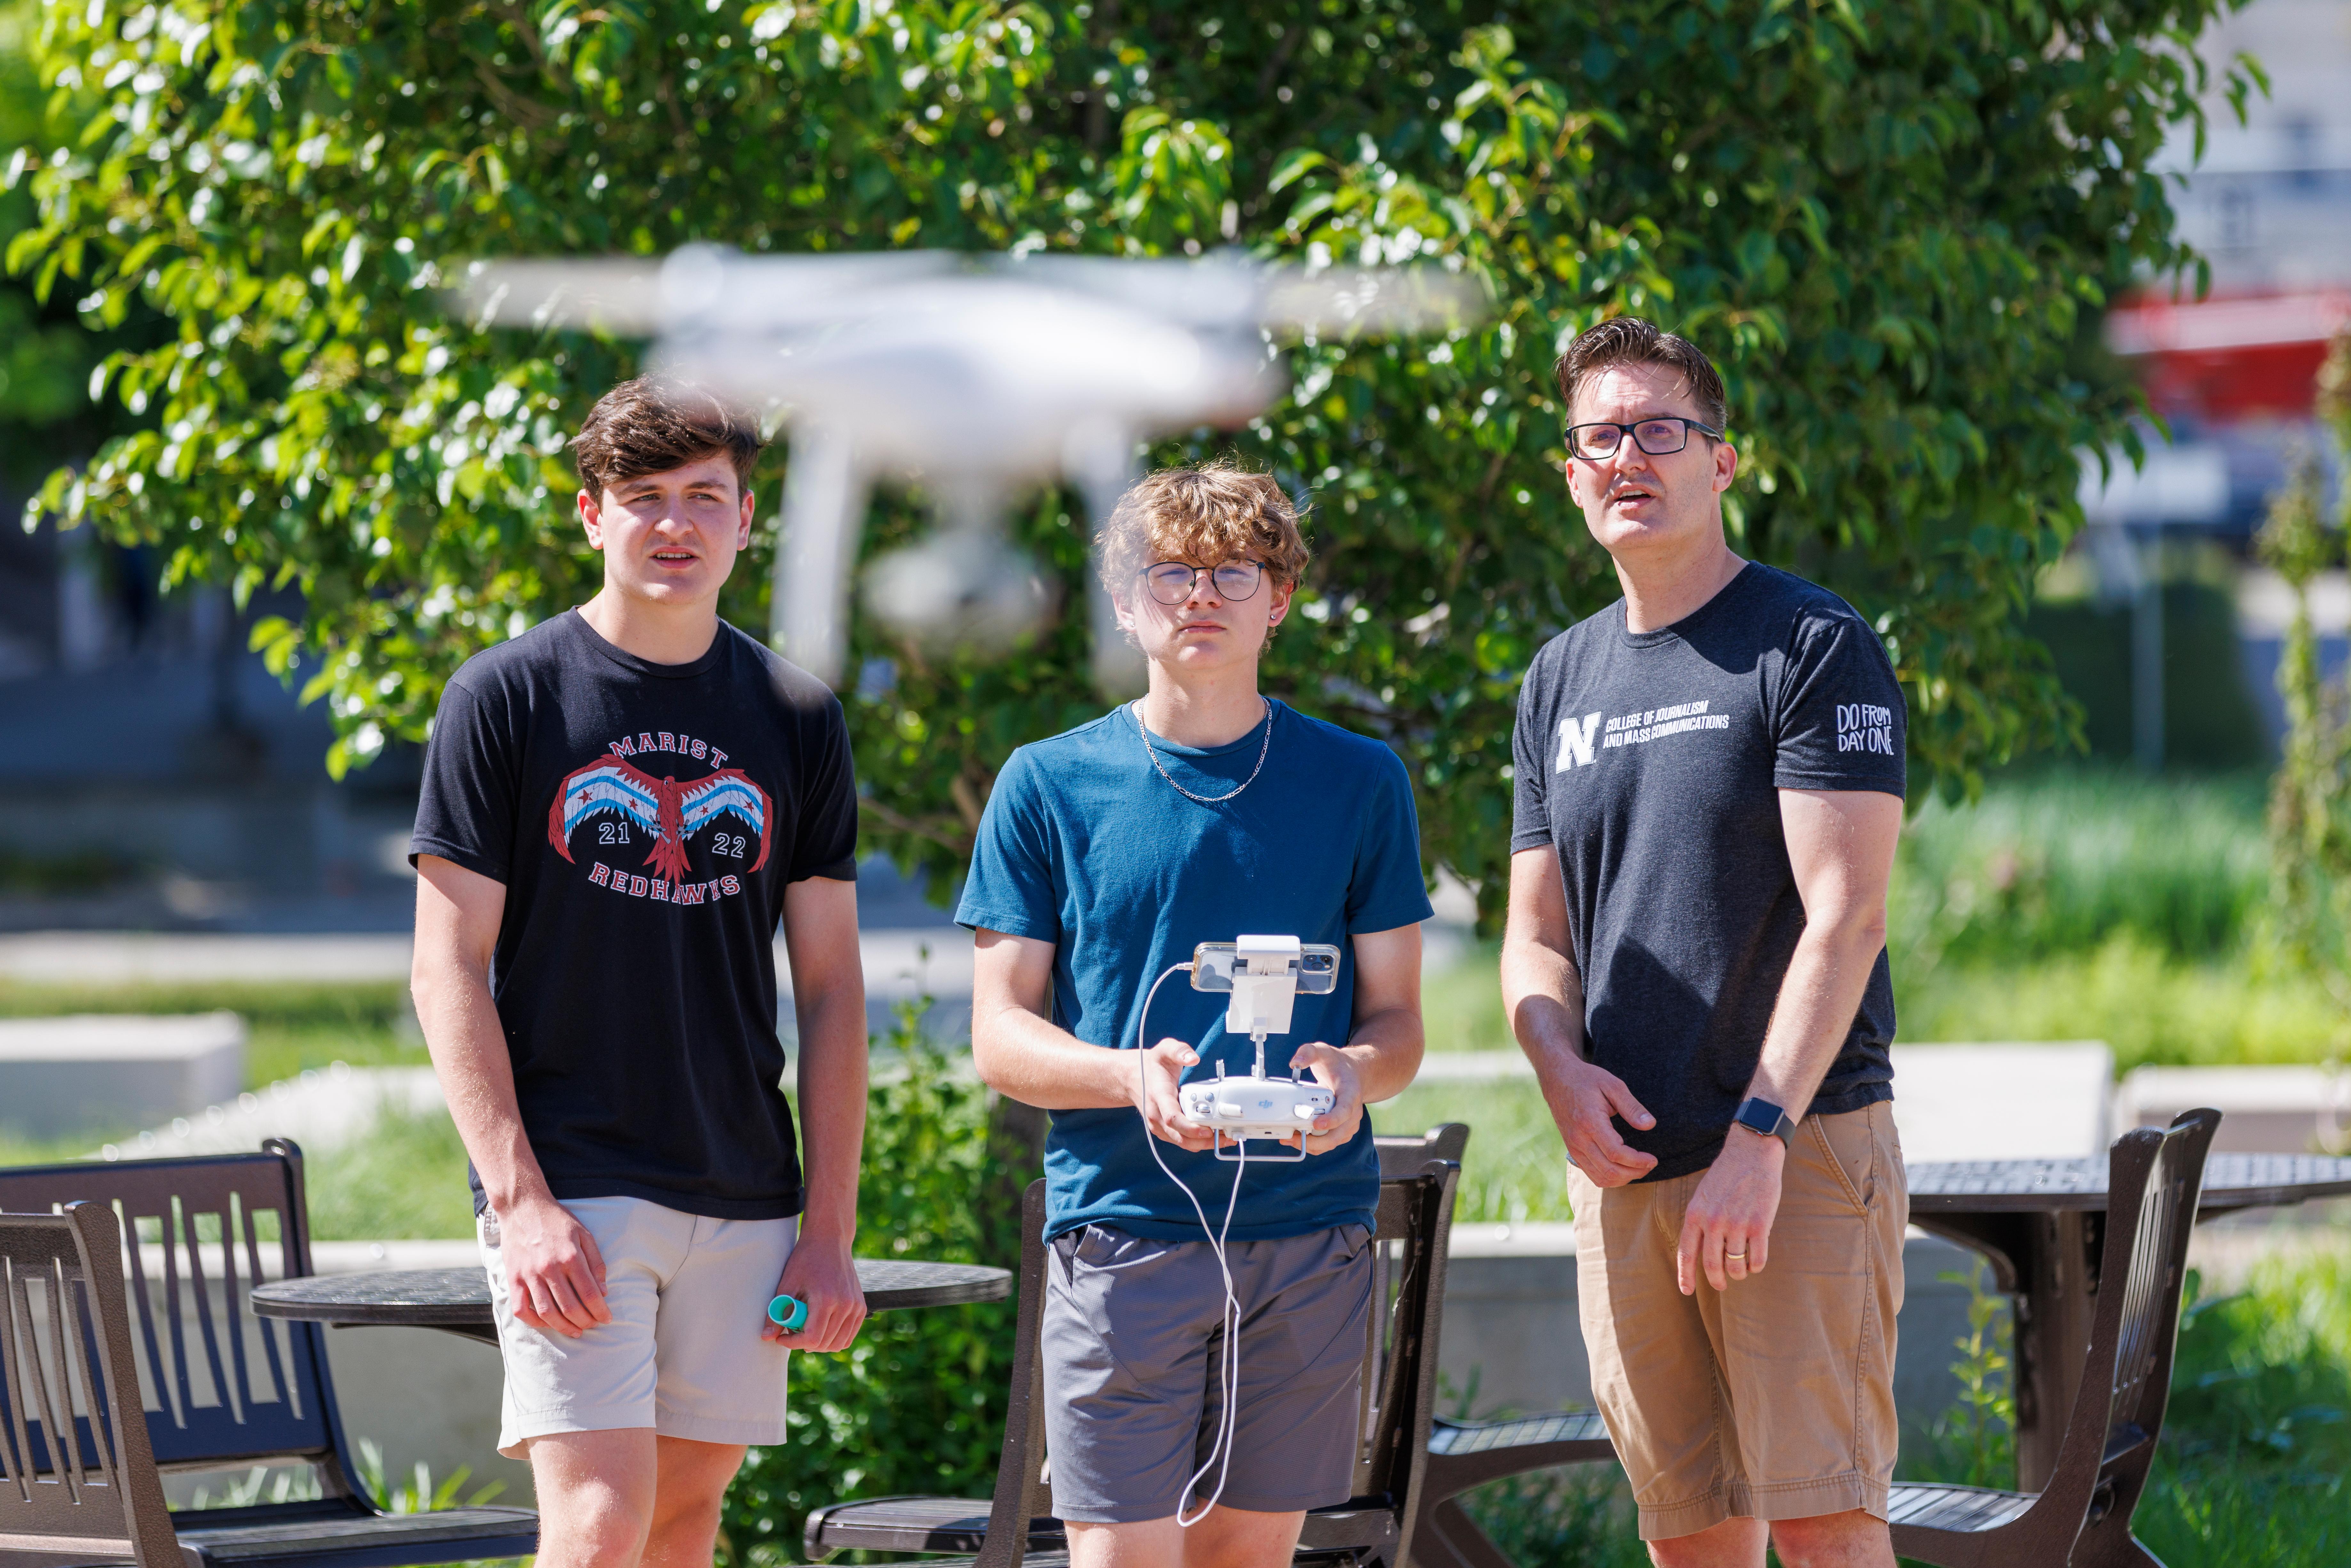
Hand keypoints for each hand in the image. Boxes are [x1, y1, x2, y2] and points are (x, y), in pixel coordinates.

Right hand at [499, 1196, 610, 1338]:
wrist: (523, 1206)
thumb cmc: (557, 1220)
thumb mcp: (584, 1234)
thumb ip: (596, 1263)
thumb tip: (603, 1291)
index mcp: (570, 1257)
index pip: (589, 1293)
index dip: (600, 1310)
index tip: (607, 1318)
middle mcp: (549, 1268)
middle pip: (570, 1307)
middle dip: (586, 1321)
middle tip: (593, 1325)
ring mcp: (529, 1275)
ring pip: (547, 1313)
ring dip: (563, 1327)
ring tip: (576, 1331)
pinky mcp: (513, 1278)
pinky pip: (521, 1309)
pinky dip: (535, 1322)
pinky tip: (548, 1324)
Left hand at [768, 1232, 868, 1350]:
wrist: (830, 1240)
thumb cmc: (806, 1259)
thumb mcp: (788, 1283)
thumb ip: (777, 1312)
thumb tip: (767, 1337)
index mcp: (826, 1300)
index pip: (812, 1338)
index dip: (793, 1343)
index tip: (781, 1337)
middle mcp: (845, 1305)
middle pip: (824, 1343)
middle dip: (804, 1343)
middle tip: (792, 1331)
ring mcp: (856, 1306)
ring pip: (838, 1344)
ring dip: (819, 1344)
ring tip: (806, 1329)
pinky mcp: (861, 1306)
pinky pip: (848, 1336)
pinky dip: (834, 1339)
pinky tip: (821, 1329)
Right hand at [1134, 1038, 1217, 1152]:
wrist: (1132, 1077)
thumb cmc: (1152, 1065)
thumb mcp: (1165, 1050)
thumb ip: (1179, 1051)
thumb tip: (1194, 1058)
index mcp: (1158, 1096)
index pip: (1172, 1118)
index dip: (1191, 1128)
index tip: (1209, 1130)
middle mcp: (1156, 1115)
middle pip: (1180, 1136)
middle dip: (1204, 1140)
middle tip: (1226, 1137)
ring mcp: (1158, 1125)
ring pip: (1181, 1142)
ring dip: (1203, 1144)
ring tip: (1225, 1138)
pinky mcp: (1162, 1130)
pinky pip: (1180, 1141)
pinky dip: (1196, 1142)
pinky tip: (1213, 1137)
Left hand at [1285, 1043, 1363, 1154]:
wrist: (1352, 1073)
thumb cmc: (1338, 1064)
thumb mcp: (1324, 1051)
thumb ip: (1309, 1052)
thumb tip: (1296, 1063)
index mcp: (1351, 1094)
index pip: (1345, 1110)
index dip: (1332, 1120)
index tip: (1316, 1124)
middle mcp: (1353, 1112)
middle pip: (1337, 1134)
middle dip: (1314, 1141)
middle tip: (1292, 1137)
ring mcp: (1349, 1123)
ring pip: (1332, 1142)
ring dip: (1312, 1145)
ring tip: (1290, 1139)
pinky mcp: (1342, 1130)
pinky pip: (1329, 1143)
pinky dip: (1314, 1145)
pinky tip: (1298, 1140)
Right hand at [1536, 1057, 1657, 1186]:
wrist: (1557, 1079)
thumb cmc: (1587, 1079)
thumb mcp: (1613, 1085)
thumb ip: (1631, 1106)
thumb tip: (1650, 1125)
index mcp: (1590, 1122)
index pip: (1615, 1153)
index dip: (1637, 1161)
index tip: (1653, 1158)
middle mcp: (1579, 1139)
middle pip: (1609, 1170)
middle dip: (1635, 1172)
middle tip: (1650, 1164)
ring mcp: (1574, 1147)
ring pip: (1600, 1177)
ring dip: (1624, 1178)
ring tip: (1639, 1168)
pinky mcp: (1572, 1150)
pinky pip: (1592, 1175)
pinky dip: (1610, 1178)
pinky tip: (1623, 1169)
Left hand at [1676, 1128, 1784, 1293]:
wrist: (1751, 1153)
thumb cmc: (1727, 1175)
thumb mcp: (1703, 1196)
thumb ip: (1700, 1221)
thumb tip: (1700, 1250)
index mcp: (1695, 1214)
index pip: (1686, 1252)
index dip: (1685, 1275)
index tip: (1686, 1291)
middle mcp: (1713, 1222)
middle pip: (1712, 1265)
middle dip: (1716, 1281)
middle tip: (1721, 1285)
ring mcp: (1736, 1225)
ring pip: (1736, 1266)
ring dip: (1739, 1273)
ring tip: (1742, 1269)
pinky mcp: (1759, 1225)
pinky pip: (1757, 1259)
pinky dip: (1756, 1266)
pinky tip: (1756, 1262)